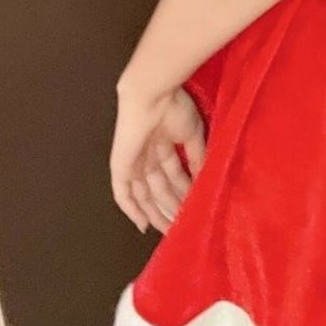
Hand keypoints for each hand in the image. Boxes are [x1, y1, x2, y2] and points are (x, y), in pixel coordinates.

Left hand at [110, 83, 206, 234]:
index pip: (174, 174)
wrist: (152, 96)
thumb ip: (197, 158)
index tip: (195, 208)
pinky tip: (142, 226)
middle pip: (159, 188)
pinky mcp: (120, 167)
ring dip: (158, 212)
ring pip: (145, 195)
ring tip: (172, 229)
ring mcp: (133, 162)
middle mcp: (147, 155)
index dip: (184, 192)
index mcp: (164, 143)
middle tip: (184, 225)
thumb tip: (206, 180)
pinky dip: (132, 210)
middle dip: (172, 207)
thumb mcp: (194, 135)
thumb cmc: (174, 108)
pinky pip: (124, 194)